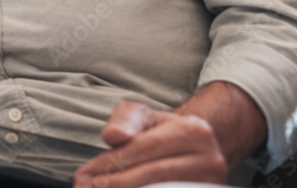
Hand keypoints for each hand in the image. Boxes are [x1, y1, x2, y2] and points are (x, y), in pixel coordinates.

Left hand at [73, 102, 226, 187]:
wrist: (191, 148)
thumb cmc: (159, 130)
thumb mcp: (141, 116)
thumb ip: (124, 121)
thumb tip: (114, 136)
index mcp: (194, 131)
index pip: (143, 148)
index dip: (111, 163)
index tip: (84, 174)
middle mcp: (210, 158)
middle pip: (152, 174)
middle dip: (114, 183)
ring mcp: (212, 183)